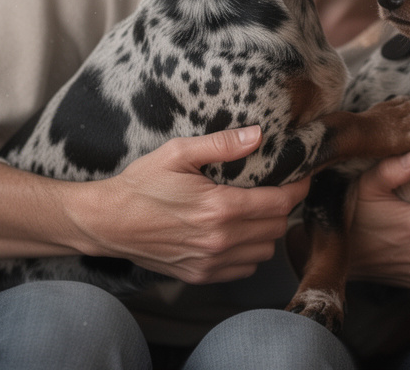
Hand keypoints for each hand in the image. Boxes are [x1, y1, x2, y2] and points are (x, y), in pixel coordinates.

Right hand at [76, 126, 309, 283]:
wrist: (108, 223)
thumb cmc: (142, 185)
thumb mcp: (178, 153)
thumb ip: (221, 144)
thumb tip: (258, 134)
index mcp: (220, 208)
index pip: (280, 203)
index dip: (297, 189)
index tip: (301, 178)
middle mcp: (220, 240)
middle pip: (277, 228)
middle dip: (282, 207)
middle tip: (274, 190)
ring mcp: (210, 262)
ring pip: (264, 251)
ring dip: (267, 231)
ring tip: (255, 212)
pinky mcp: (201, 275)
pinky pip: (244, 268)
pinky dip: (249, 252)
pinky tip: (236, 233)